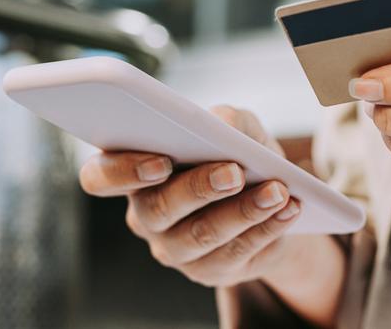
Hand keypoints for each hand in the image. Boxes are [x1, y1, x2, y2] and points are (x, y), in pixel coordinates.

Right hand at [79, 105, 300, 287]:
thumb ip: (227, 119)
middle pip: (157, 209)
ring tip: (277, 191)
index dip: (122, 171)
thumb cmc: (240, 155)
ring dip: (243, 211)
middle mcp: (147, 215)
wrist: (272, 198)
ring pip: (201, 235)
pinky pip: (236, 254)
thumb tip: (222, 126)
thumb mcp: (238, 129)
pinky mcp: (210, 271)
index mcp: (136, 173)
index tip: (161, 161)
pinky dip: (267, 228)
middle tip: (235, 172)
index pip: (101, 177)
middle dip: (198, 188)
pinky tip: (289, 209)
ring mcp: (175, 249)